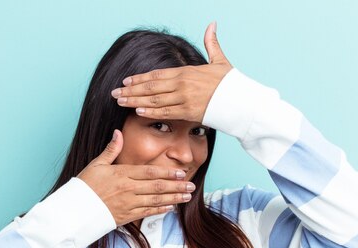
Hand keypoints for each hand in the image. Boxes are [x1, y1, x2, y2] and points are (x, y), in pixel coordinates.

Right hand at [76, 130, 196, 226]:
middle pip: (158, 187)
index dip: (167, 172)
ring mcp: (128, 204)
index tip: (180, 172)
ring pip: (156, 201)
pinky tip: (171, 208)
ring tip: (186, 196)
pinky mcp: (127, 216)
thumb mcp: (96, 164)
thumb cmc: (85, 186)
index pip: (150, 172)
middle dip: (176, 186)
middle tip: (191, 185)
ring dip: (173, 198)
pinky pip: (147, 212)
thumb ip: (111, 149)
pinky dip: (160, 210)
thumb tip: (118, 132)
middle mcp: (128, 189)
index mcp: (122, 174)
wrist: (75, 210)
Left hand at [110, 21, 232, 122]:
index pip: (157, 75)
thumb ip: (212, 43)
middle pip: (150, 88)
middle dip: (130, 90)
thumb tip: (212, 24)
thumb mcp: (220, 61)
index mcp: (186, 72)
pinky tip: (138, 112)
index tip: (126, 80)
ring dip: (135, 101)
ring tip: (120, 101)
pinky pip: (165, 113)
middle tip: (115, 92)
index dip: (139, 78)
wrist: (242, 101)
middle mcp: (182, 85)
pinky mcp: (188, 113)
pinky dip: (151, 112)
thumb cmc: (231, 83)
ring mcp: (184, 99)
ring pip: (154, 101)